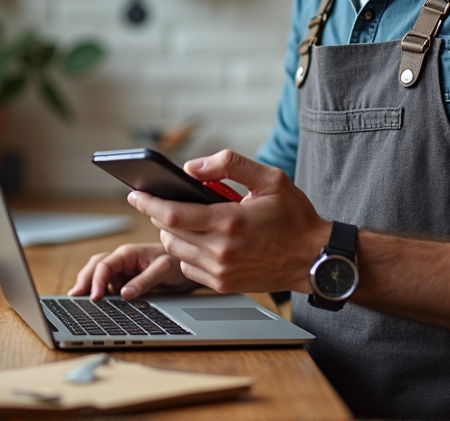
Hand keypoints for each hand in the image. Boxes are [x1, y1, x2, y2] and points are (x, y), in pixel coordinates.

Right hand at [66, 243, 195, 300]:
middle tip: (75, 296)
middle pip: (96, 267)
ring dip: (88, 285)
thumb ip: (145, 280)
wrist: (189, 268)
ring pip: (98, 275)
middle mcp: (123, 260)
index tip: (94, 296)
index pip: (105, 264)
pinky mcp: (125, 280)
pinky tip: (94, 301)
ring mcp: (122, 270)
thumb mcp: (164, 270)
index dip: (96, 280)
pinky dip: (98, 291)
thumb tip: (125, 293)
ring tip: (78, 298)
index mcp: (129, 253)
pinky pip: (107, 285)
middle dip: (84, 280)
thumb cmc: (178, 263)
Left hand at [129, 150, 329, 293]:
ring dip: (171, 233)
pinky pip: (188, 268)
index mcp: (230, 221)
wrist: (314, 258)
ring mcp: (221, 271)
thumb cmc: (295, 217)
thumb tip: (191, 167)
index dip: (148, 203)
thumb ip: (229, 164)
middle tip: (157, 202)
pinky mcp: (223, 284)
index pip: (173, 214)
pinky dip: (186, 252)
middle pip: (169, 232)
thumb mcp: (270, 178)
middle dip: (158, 215)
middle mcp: (221, 250)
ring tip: (181, 219)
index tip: (135, 194)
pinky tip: (199, 239)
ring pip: (175, 250)